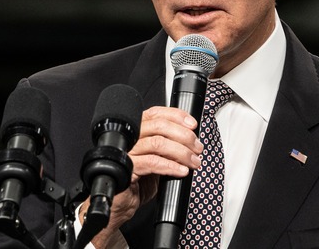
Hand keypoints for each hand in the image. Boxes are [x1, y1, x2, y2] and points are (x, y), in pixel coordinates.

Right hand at [81, 105, 202, 247]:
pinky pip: (152, 162)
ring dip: (181, 152)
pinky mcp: (127, 168)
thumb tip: (192, 141)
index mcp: (137, 130)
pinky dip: (171, 166)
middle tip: (197, 148)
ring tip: (193, 162)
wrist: (121, 204)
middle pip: (159, 125)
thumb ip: (168, 146)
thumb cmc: (138, 181)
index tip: (193, 125)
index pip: (156, 113)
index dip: (177, 116)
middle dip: (184, 136)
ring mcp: (127, 152)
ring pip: (157, 143)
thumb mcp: (157, 159)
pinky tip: (181, 171)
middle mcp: (130, 138)